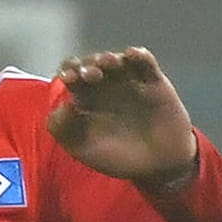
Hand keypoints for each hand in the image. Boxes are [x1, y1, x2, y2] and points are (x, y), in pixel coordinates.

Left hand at [49, 47, 195, 185]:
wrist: (159, 166)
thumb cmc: (119, 159)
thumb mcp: (84, 150)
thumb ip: (64, 130)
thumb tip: (62, 105)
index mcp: (86, 98)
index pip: (72, 75)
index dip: (68, 71)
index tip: (68, 78)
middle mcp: (106, 85)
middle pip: (93, 63)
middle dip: (88, 64)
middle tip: (90, 75)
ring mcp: (130, 81)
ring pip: (118, 59)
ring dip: (110, 58)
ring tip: (108, 63)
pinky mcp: (154, 81)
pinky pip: (146, 63)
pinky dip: (139, 55)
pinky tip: (133, 55)